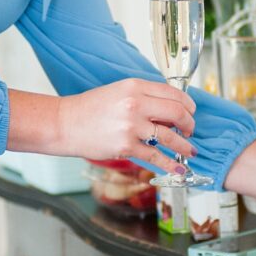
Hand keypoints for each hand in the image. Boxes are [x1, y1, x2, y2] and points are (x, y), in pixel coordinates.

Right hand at [58, 78, 196, 175]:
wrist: (65, 123)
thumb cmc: (90, 108)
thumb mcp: (120, 91)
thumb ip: (145, 97)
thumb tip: (171, 110)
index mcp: (135, 87)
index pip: (173, 93)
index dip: (188, 104)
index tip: (191, 111)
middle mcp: (135, 104)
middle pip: (177, 113)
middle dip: (189, 123)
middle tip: (190, 130)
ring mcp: (131, 127)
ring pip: (170, 137)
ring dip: (185, 145)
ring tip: (191, 150)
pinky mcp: (125, 147)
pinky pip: (155, 157)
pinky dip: (170, 164)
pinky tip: (179, 168)